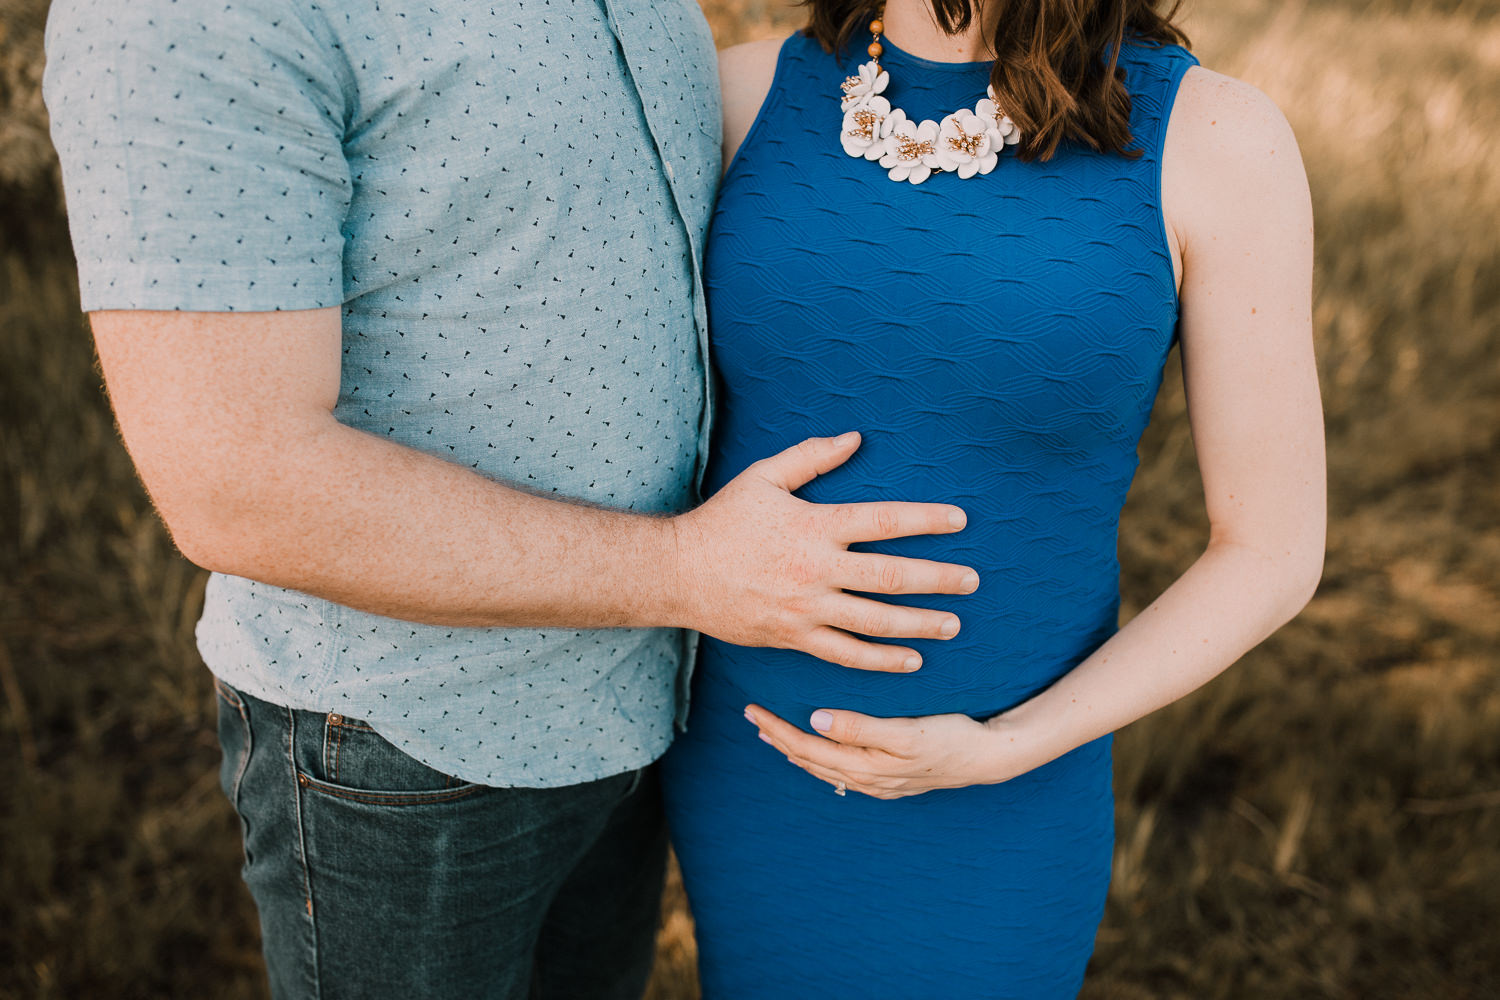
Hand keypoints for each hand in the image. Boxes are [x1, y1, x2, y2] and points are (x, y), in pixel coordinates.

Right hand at [671, 432, 979, 672]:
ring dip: (918, 625)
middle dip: (937, 580)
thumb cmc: (723, 521)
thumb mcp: (763, 477)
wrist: (677, 573)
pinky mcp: (793, 637)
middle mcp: (816, 570)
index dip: (926, 520)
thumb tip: (854, 438)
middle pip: (891, 577)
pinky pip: (845, 654)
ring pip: (874, 622)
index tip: (960, 521)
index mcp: (815, 527)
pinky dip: (880, 660)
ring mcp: (806, 608)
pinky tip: (909, 660)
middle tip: (971, 582)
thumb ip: (811, 458)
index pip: (884, 521)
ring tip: (952, 625)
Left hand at [744, 703, 1042, 798]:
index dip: (778, 729)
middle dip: (779, 738)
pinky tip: (817, 751)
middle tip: (753, 717)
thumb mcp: (906, 731)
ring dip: (796, 750)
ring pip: (823, 768)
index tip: (754, 711)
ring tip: (773, 735)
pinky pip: (841, 771)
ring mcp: (878, 783)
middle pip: (810, 760)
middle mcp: (865, 780)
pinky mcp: (890, 778)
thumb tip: (815, 720)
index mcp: (864, 767)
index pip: (808, 748)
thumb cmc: (949, 736)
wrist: (988, 757)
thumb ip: (860, 728)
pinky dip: (820, 759)